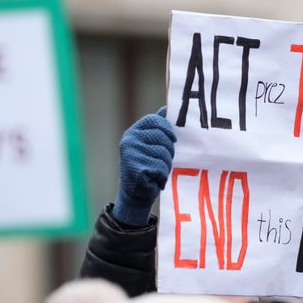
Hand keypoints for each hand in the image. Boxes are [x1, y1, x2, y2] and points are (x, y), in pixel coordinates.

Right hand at [112, 107, 175, 225]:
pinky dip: (161, 177)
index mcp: (133, 132)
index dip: (168, 130)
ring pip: (164, 154)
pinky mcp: (136, 168)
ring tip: (155, 172)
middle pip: (163, 138)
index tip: (172, 140)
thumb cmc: (147, 167)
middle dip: (168, 152)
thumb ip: (157, 127)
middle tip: (159, 162)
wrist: (135, 194)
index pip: (155, 120)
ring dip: (165, 166)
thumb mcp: (151, 145)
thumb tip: (167, 107)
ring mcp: (132, 154)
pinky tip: (153, 180)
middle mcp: (129, 140)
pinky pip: (161, 168)